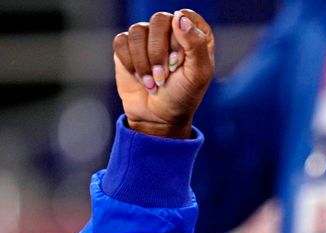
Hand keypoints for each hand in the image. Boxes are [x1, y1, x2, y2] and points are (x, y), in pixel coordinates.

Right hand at [113, 10, 214, 138]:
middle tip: (164, 76)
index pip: (184, 16)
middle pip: (159, 20)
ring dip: (144, 62)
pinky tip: (140, 78)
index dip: (179, 39)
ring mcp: (148, 37)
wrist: (158, 117)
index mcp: (195, 34)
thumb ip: (196, 44)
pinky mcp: (128, 46)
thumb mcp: (198, 75)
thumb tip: (178, 16)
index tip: (180, 62)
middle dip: (159, 53)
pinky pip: (121, 42)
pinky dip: (130, 64)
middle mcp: (171, 31)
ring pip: (137, 31)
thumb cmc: (183, 96)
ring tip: (153, 82)